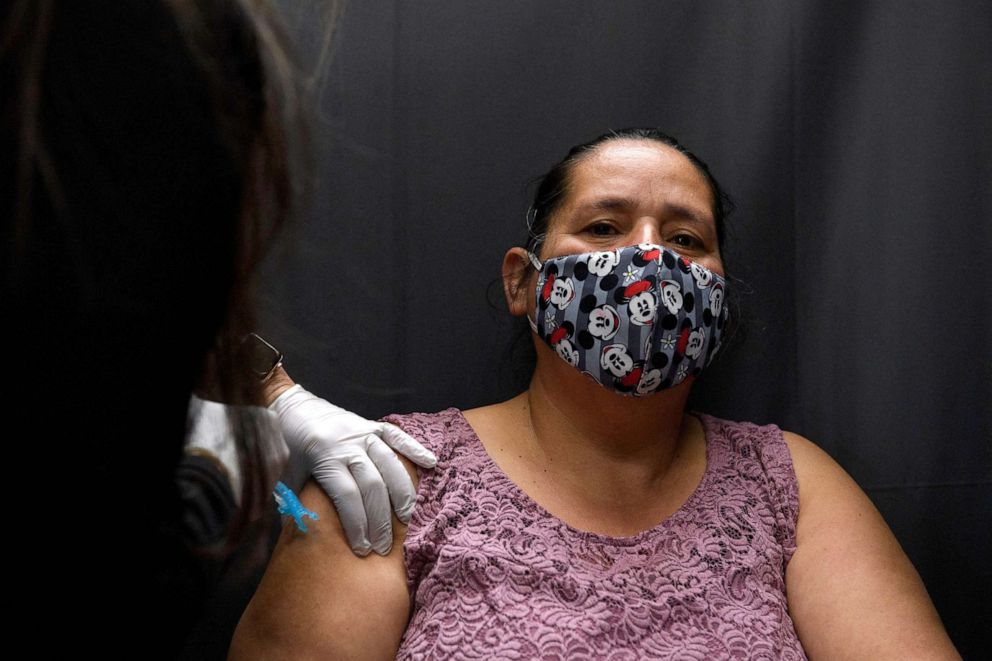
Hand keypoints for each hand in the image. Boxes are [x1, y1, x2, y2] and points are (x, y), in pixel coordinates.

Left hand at [270, 385, 436, 555]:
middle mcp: (348, 445)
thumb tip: (310, 538)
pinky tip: (431, 464)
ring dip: (401, 495)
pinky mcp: (373, 425)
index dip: (357, 524)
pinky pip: (398, 437)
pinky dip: (415, 449)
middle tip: (384, 547)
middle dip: (380, 520)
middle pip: (373, 486)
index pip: (348, 497)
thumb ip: (298, 504)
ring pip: (390, 465)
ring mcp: (364, 433)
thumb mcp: (287, 477)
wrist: (291, 408)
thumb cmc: (288, 448)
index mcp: (324, 458)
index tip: (363, 548)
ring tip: (407, 520)